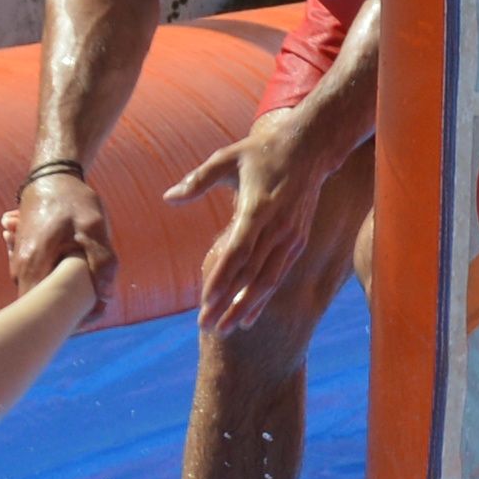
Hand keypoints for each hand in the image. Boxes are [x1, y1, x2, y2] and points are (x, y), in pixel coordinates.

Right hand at [4, 162, 114, 305]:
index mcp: (34, 265)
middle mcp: (19, 269)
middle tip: (95, 298)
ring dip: (63, 291)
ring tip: (86, 276)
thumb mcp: (95, 226)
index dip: (65, 322)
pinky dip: (56, 279)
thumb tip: (106, 296)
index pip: (40, 313)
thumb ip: (103, 261)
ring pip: (41, 292)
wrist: (50, 176)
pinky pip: (39, 280)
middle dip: (67, 307)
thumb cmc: (72, 200)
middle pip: (40, 306)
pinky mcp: (22, 257)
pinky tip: (72, 266)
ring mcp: (18, 263)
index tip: (89, 316)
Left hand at [173, 102, 365, 335]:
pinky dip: (262, 298)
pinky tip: (248, 316)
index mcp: (258, 207)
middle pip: (251, 274)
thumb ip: (197, 180)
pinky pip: (278, 276)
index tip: (205, 301)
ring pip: (267, 281)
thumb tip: (168, 198)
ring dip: (245, 308)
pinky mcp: (297, 242)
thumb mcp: (227, 158)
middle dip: (227, 303)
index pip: (238, 252)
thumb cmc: (261, 152)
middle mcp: (277, 228)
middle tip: (206, 326)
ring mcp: (290, 237)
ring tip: (225, 330)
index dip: (222, 278)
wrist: (310, 148)